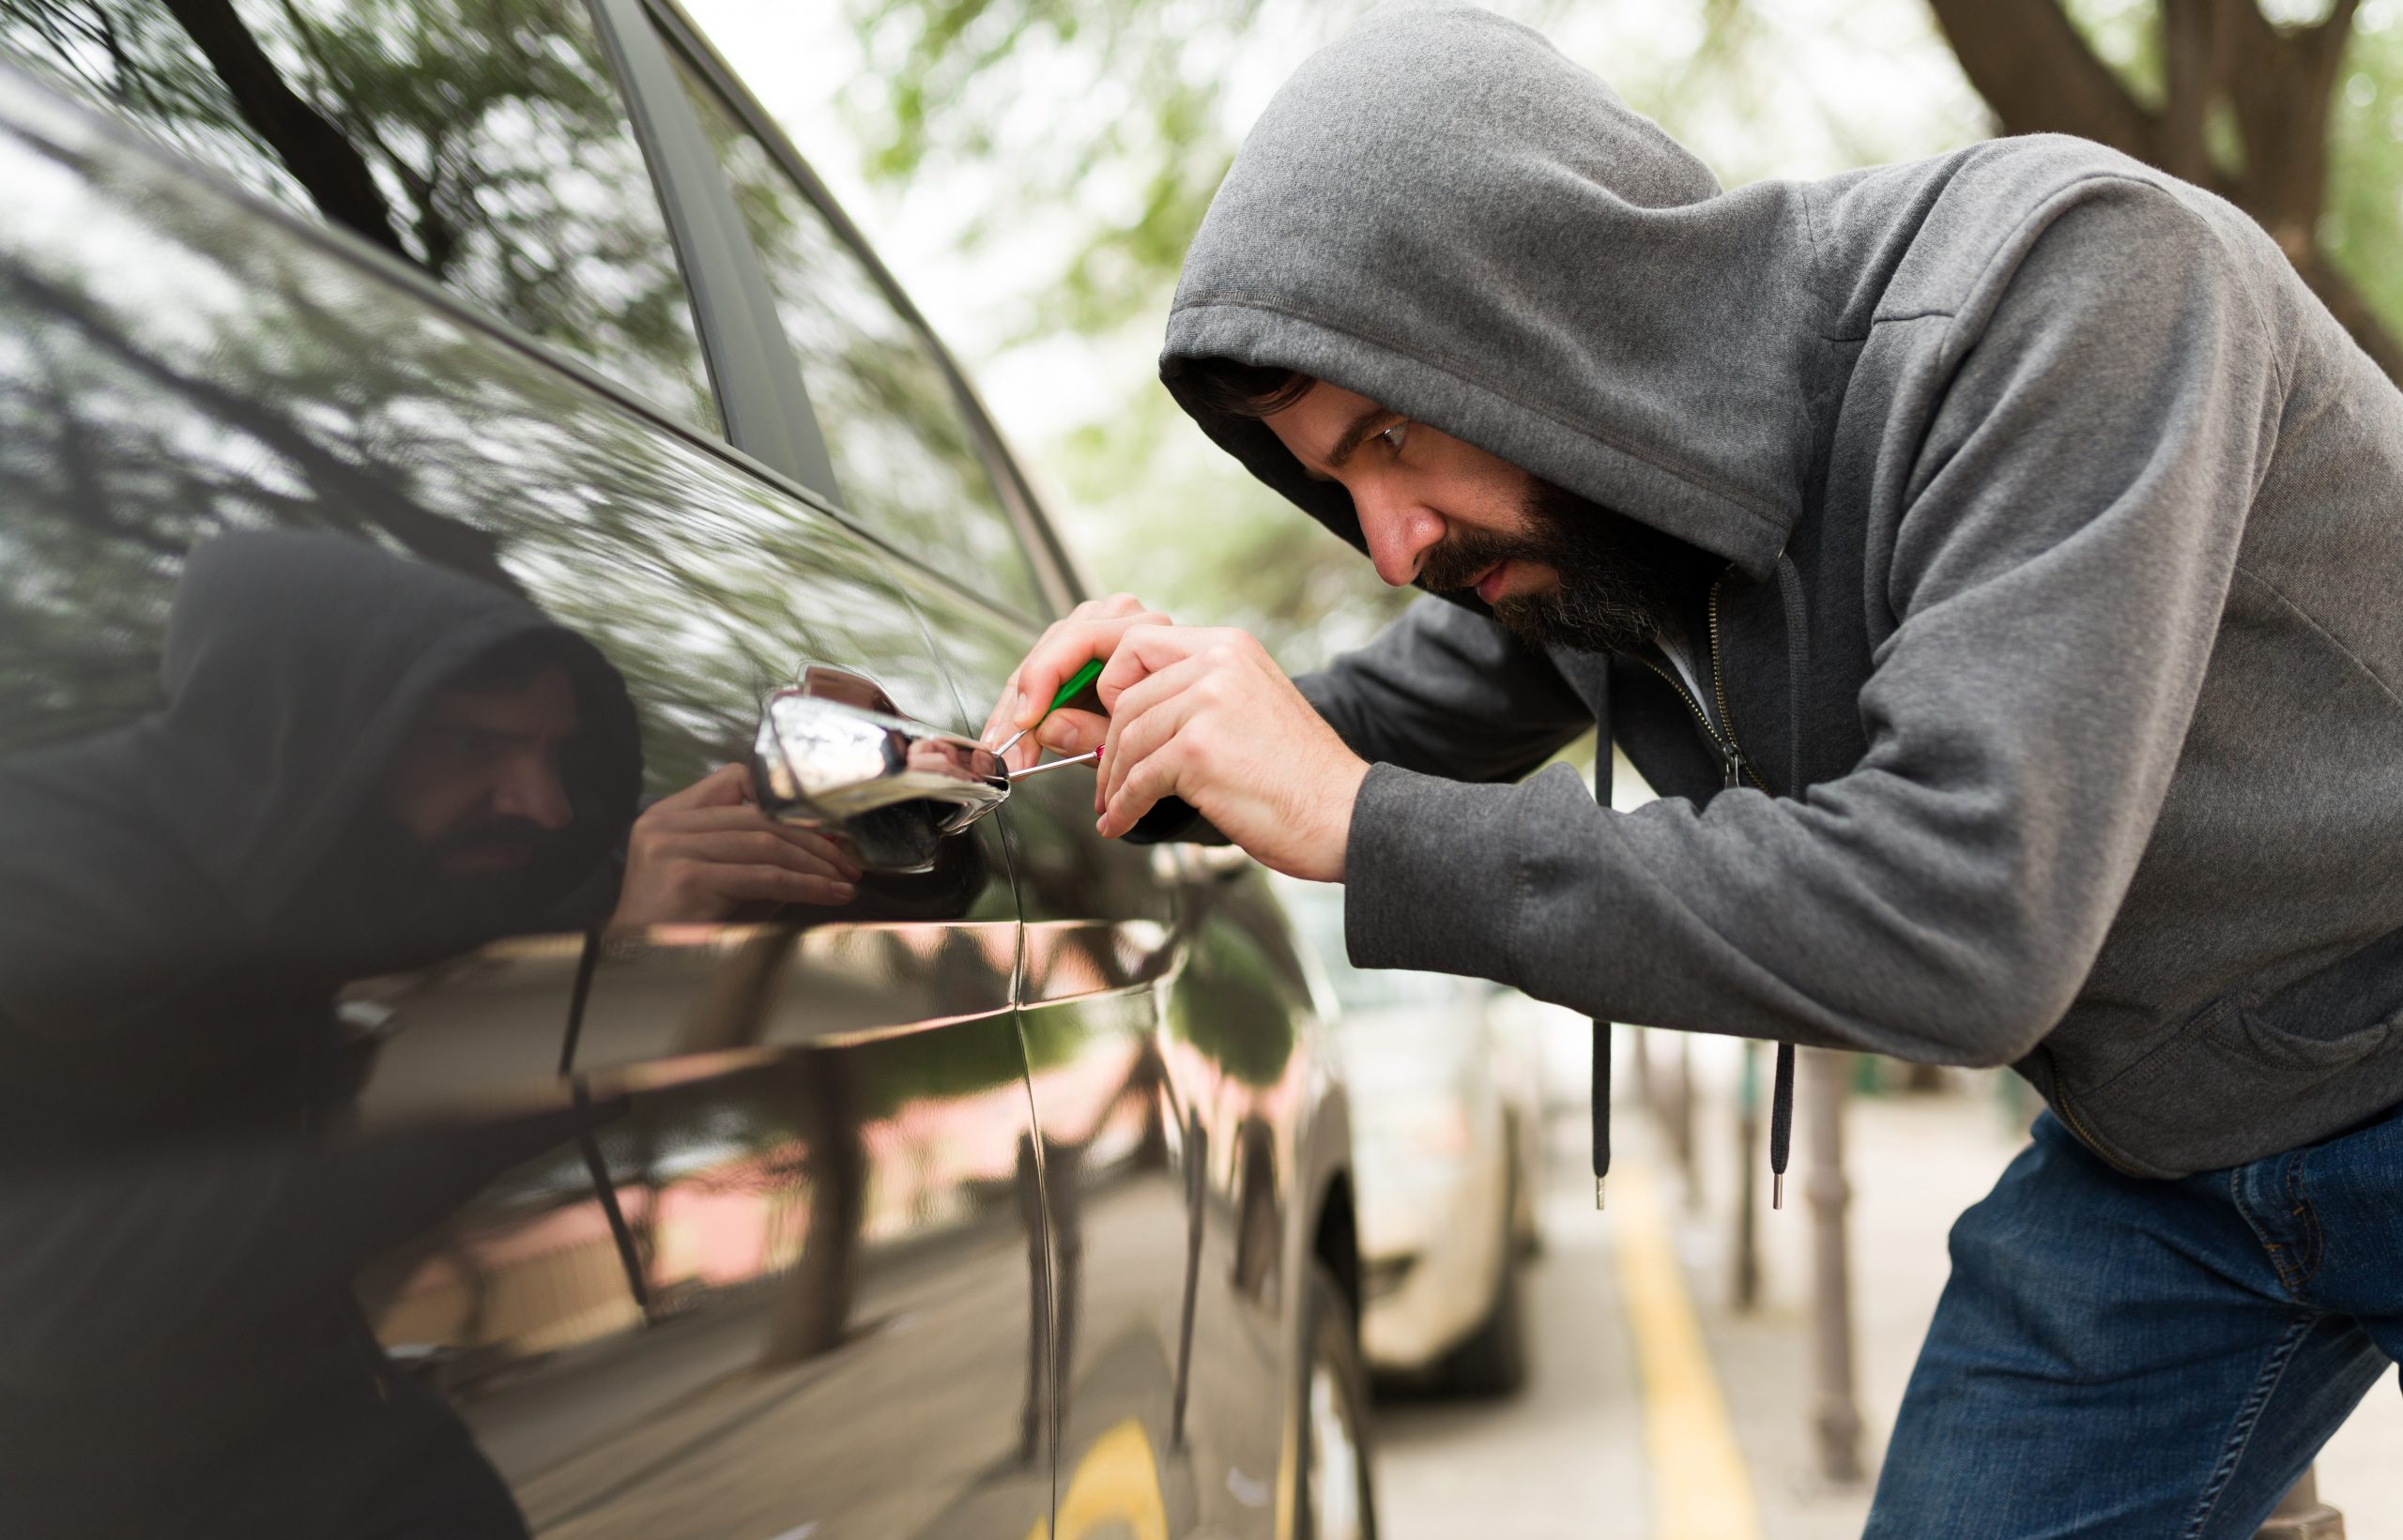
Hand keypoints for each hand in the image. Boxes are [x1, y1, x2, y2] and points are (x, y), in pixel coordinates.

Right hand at [610, 763, 862, 928]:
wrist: (641, 970)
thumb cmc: (686, 929)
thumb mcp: (723, 880)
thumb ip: (757, 854)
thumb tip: (823, 845)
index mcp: (667, 815)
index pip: (736, 779)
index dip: (785, 801)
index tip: (823, 829)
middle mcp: (664, 824)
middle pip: (758, 816)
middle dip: (813, 841)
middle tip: (848, 863)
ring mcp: (671, 848)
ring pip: (765, 843)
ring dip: (815, 865)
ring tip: (844, 882)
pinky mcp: (686, 878)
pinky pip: (763, 876)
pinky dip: (806, 885)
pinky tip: (830, 894)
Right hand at [980, 593, 1172, 772]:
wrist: (1181, 718)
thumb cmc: (1164, 720)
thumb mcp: (1132, 736)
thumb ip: (1092, 733)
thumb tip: (1047, 728)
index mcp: (1144, 630)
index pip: (1078, 641)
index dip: (1044, 682)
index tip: (1026, 722)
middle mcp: (1119, 617)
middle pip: (1053, 650)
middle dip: (1024, 704)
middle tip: (1008, 746)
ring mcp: (1097, 624)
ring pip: (1041, 658)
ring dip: (1019, 705)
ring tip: (1007, 745)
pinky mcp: (1079, 641)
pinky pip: (1042, 668)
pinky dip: (1026, 702)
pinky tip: (1013, 733)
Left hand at [1091, 625, 1367, 881]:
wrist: (1345, 815)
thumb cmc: (1297, 776)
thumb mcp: (1239, 712)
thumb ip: (1181, 702)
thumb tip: (1093, 716)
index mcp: (1228, 646)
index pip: (1136, 643)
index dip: (1112, 686)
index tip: (1109, 726)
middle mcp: (1218, 661)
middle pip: (1125, 696)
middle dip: (1108, 746)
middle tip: (1107, 782)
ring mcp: (1208, 702)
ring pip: (1128, 739)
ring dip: (1115, 781)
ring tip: (1117, 807)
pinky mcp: (1199, 749)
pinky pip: (1139, 778)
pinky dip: (1124, 806)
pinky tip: (1122, 822)